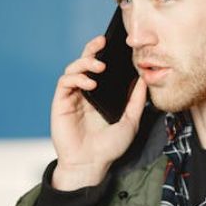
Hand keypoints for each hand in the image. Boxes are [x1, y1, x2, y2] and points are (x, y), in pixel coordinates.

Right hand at [49, 35, 146, 189]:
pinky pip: (65, 82)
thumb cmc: (109, 147)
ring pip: (74, 68)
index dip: (105, 53)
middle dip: (92, 48)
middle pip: (85, 62)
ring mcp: (72, 97)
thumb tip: (144, 79)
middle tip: (102, 41)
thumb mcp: (130, 121)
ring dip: (85, 62)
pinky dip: (77, 78)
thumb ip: (136, 100)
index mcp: (100, 94)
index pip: (101, 67)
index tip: (116, 43)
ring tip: (99, 66)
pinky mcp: (60, 102)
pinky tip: (90, 83)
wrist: (91, 164)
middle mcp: (85, 93)